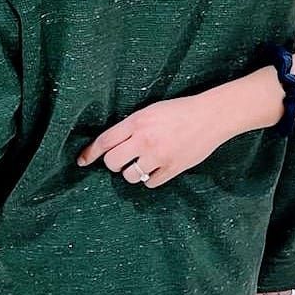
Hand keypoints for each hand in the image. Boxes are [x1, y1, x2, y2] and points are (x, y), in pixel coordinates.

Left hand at [77, 90, 236, 187]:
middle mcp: (145, 140)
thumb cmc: (181, 110)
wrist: (211, 116)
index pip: (105, 141)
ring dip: (133, 172)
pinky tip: (157, 168)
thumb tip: (113, 144)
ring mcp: (159, 156)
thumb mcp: (151, 110)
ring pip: (130, 176)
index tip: (82, 161)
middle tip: (121, 161)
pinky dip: (150, 178)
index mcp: (137, 122)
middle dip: (114, 164)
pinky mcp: (173, 168)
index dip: (91, 153)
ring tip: (143, 164)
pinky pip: (150, 183)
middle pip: (113, 162)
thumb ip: (132, 126)